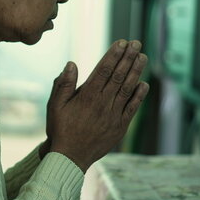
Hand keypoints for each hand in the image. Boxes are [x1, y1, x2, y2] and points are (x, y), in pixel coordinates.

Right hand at [45, 40, 148, 171]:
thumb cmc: (60, 129)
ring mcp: (113, 115)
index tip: (121, 43)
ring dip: (136, 72)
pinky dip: (139, 95)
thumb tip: (71, 63)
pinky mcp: (120, 126)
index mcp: (87, 96)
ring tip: (143, 57)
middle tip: (136, 43)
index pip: (104, 70)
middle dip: (128, 58)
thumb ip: (63, 84)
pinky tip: (144, 84)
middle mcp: (103, 103)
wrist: (70, 157)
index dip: (114, 55)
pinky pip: (132, 108)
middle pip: (119, 76)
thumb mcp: (55, 105)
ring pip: (128, 89)